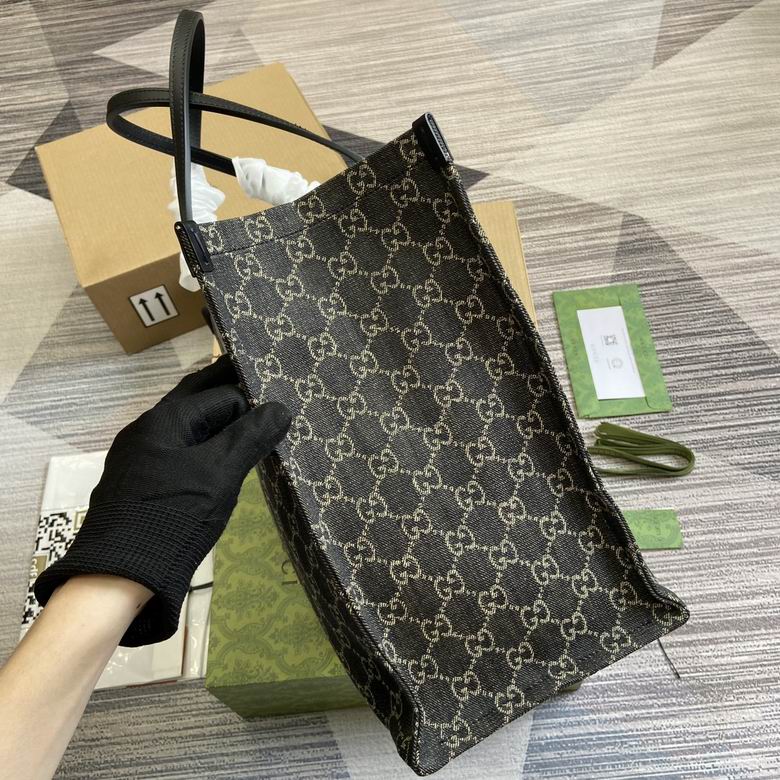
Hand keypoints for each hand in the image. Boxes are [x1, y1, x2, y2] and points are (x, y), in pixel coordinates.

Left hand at [34, 356, 291, 645]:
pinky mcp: (139, 483)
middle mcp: (147, 430)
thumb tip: (279, 408)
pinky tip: (219, 463)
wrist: (119, 575)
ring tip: (251, 430)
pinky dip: (203, 448)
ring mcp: (139, 458)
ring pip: (186, 429)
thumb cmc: (174, 515)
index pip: (219, 394)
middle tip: (265, 397)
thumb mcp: (220, 473)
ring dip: (216, 425)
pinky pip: (178, 452)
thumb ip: (250, 437)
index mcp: (165, 419)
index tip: (278, 407)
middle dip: (228, 398)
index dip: (250, 401)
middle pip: (194, 402)